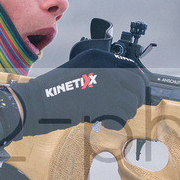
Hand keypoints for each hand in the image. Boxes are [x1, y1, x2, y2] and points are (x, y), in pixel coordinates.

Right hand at [9, 49, 147, 136]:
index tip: (141, 90)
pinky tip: (107, 122)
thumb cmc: (55, 89)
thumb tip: (125, 86)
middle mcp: (107, 68)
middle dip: (137, 98)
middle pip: (138, 84)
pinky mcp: (105, 104)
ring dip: (126, 112)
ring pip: (132, 103)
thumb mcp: (80, 70)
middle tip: (129, 106)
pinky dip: (117, 122)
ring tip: (113, 115)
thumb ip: (102, 73)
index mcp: (100, 57)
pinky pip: (123, 116)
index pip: (132, 67)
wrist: (38, 102)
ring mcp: (107, 86)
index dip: (140, 81)